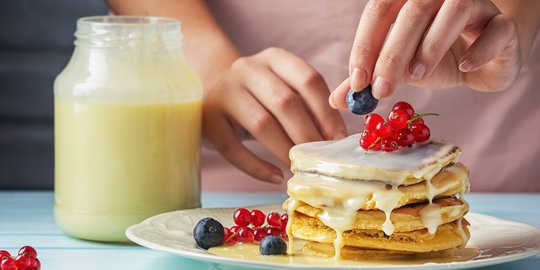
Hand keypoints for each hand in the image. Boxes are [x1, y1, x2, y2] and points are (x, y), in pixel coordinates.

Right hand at [204, 47, 346, 183]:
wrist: (208, 93)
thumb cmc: (257, 98)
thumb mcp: (280, 88)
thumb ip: (306, 104)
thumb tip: (336, 138)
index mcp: (274, 58)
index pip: (308, 80)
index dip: (327, 112)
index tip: (338, 139)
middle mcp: (247, 68)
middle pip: (285, 102)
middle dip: (308, 134)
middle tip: (320, 159)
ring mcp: (224, 92)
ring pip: (261, 123)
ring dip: (285, 150)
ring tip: (299, 167)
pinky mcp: (207, 119)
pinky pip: (234, 148)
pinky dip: (257, 167)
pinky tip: (276, 176)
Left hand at [330, 0, 521, 108]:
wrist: (483, 61)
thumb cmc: (436, 59)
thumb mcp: (399, 69)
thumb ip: (369, 79)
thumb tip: (336, 99)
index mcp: (409, 1)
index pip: (380, 10)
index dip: (365, 44)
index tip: (356, 80)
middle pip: (414, 10)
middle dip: (392, 53)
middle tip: (381, 88)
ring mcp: (477, 6)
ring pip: (456, 9)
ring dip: (432, 44)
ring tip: (418, 75)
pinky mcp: (504, 26)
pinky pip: (497, 30)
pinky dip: (480, 49)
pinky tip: (465, 67)